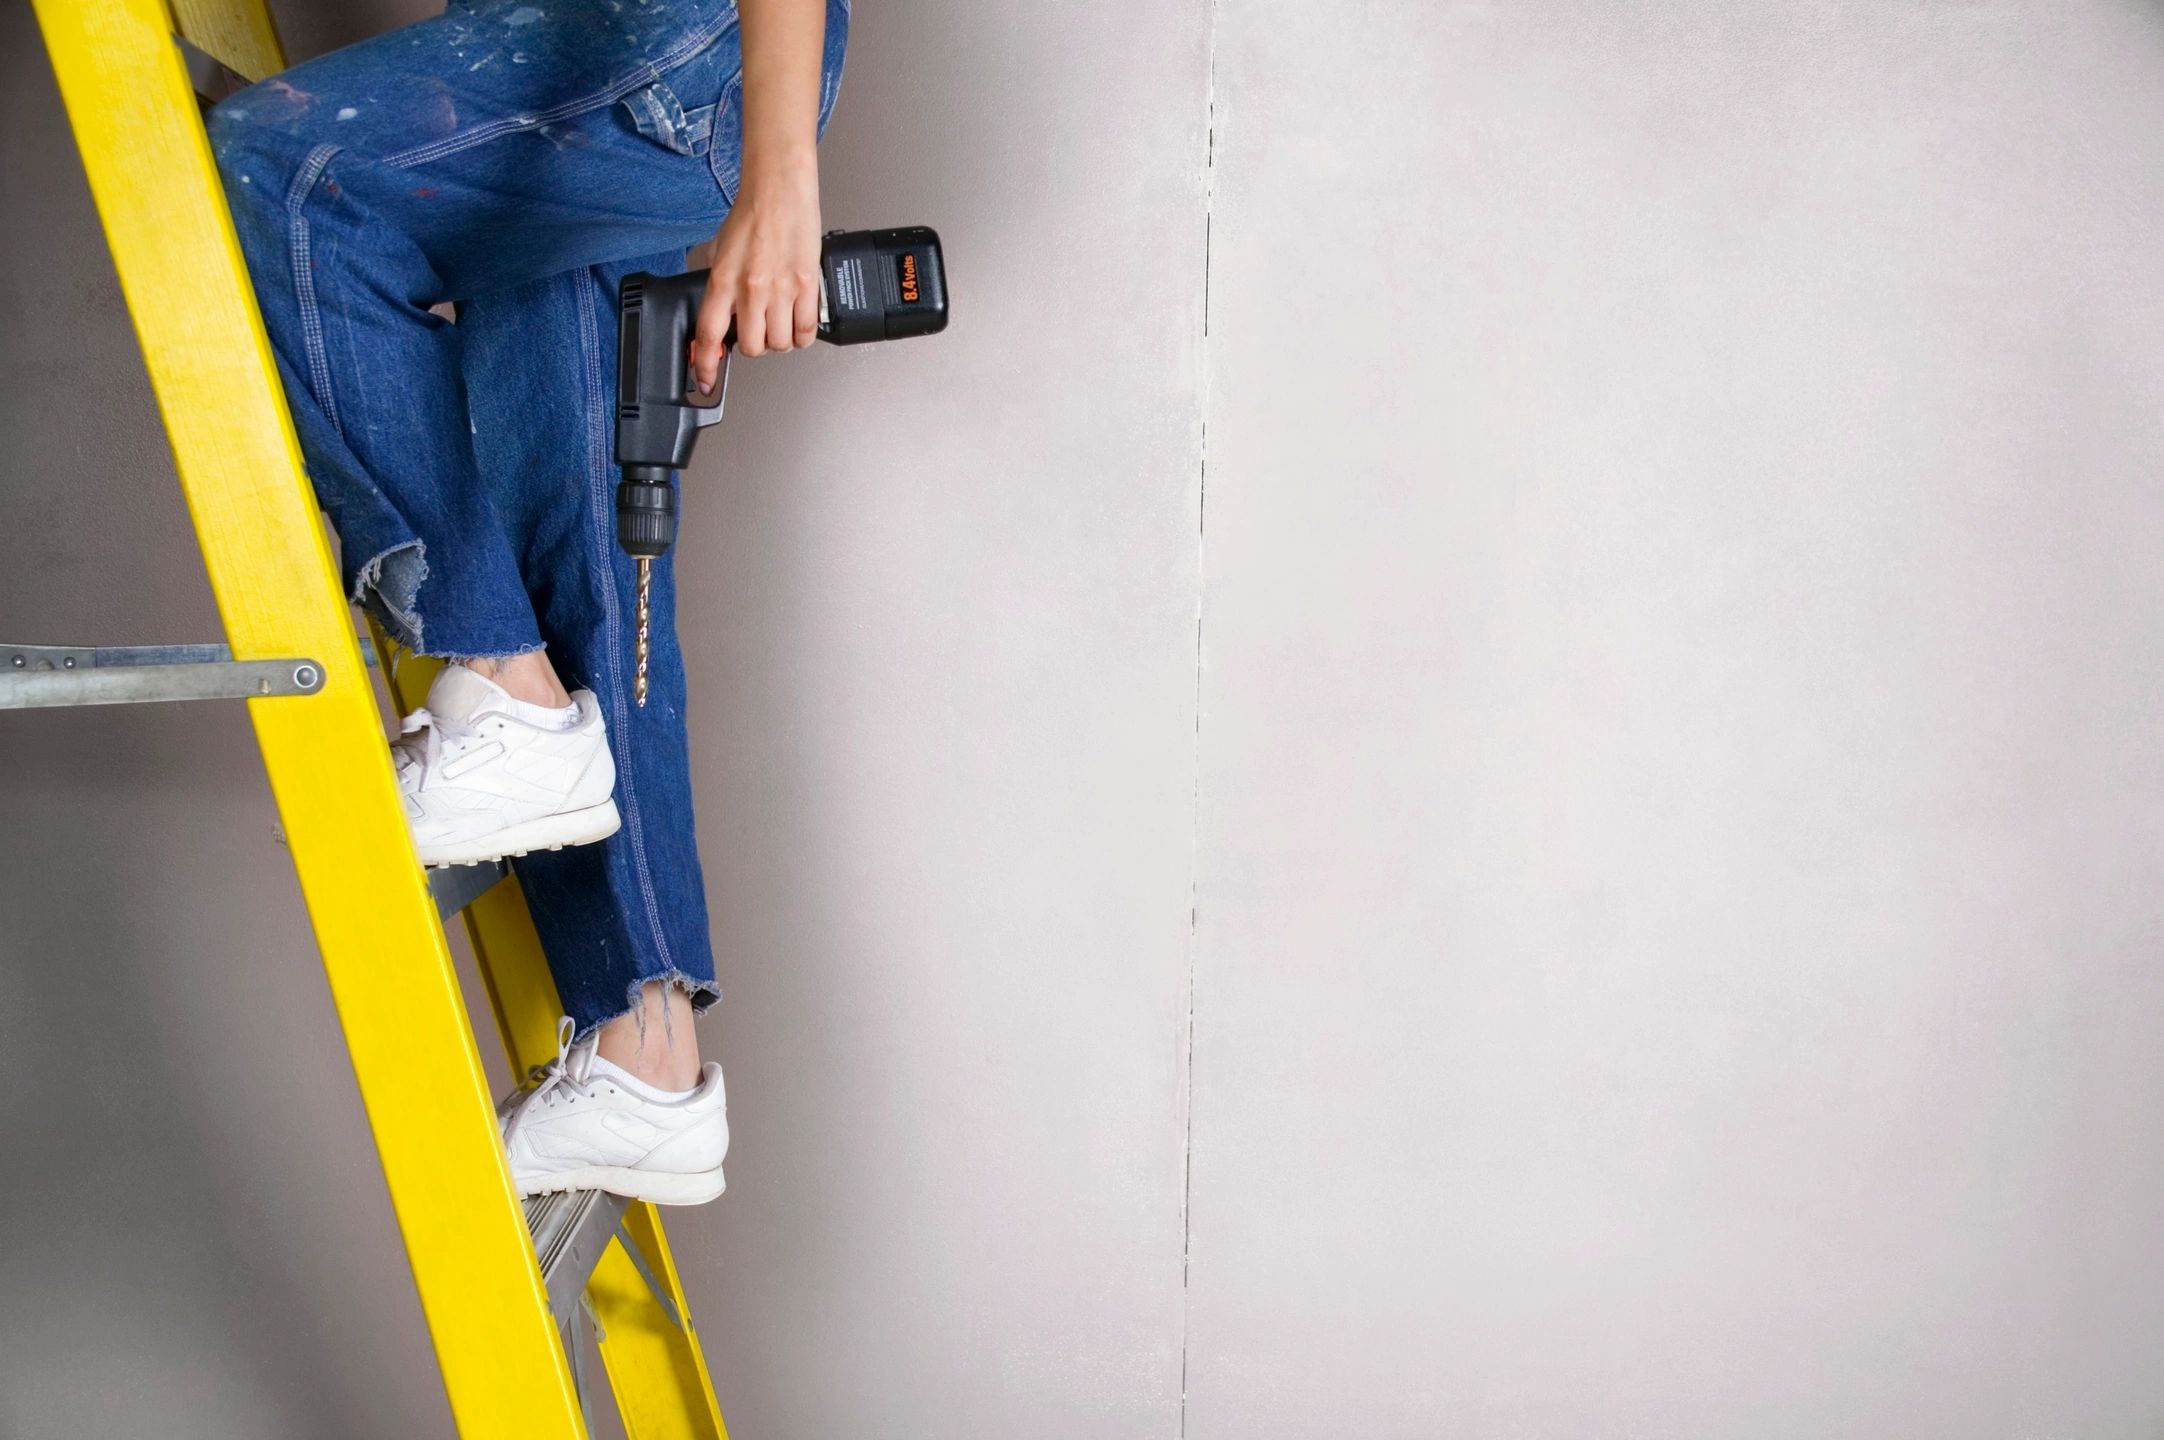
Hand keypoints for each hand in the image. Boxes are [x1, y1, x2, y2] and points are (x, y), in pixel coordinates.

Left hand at [691, 154, 820, 388]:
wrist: (780, 191)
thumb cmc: (752, 215)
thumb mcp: (720, 250)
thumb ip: (718, 285)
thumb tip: (719, 313)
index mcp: (722, 281)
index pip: (709, 335)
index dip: (706, 365)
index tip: (707, 379)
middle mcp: (750, 290)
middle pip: (751, 347)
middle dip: (754, 345)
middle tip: (757, 332)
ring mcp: (780, 291)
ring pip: (780, 344)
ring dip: (779, 340)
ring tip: (779, 323)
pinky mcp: (806, 287)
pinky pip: (806, 331)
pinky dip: (802, 335)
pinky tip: (799, 324)